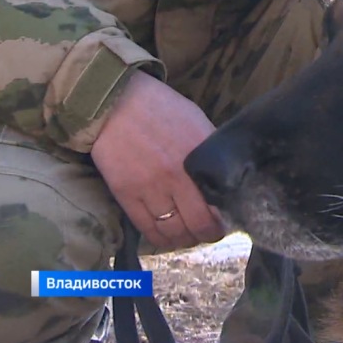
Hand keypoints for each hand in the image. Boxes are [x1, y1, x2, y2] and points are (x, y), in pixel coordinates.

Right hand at [92, 70, 225, 250]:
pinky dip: (160, 239)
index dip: (226, 216)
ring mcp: (150, 188)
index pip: (220, 200)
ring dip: (185, 240)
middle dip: (209, 234)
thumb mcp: (196, 121)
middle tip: (210, 233)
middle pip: (199, 223)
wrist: (115, 102)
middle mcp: (177, 177)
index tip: (227, 219)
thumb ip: (209, 149)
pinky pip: (147, 229)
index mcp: (199, 156)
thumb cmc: (161, 108)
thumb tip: (226, 172)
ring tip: (189, 236)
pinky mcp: (126, 195)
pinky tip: (167, 237)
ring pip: (174, 232)